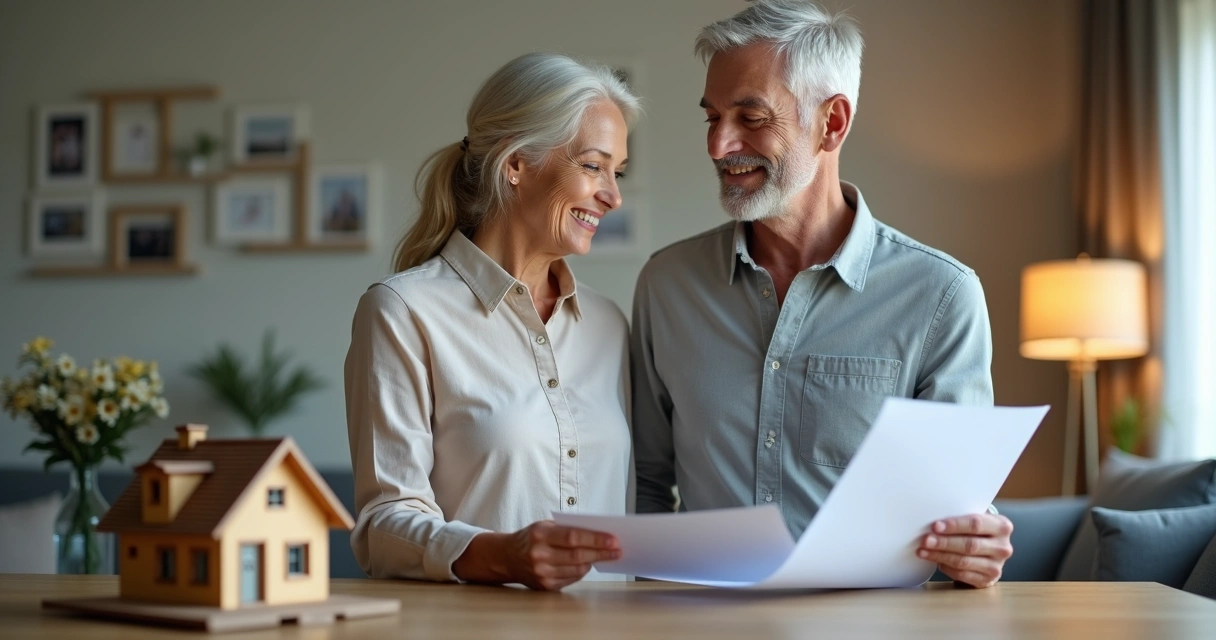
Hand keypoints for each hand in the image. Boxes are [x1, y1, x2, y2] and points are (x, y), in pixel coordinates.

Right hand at [454, 521, 619, 590]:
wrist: (506, 557)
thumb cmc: (530, 537)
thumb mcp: (544, 526)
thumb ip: (567, 529)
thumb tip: (598, 535)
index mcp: (540, 535)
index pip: (573, 537)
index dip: (595, 539)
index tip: (613, 539)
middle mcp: (539, 555)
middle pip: (578, 555)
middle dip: (601, 553)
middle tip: (617, 550)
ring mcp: (541, 572)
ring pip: (576, 569)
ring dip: (594, 562)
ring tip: (607, 556)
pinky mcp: (544, 585)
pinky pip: (571, 579)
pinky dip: (582, 571)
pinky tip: (589, 564)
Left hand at [917, 513, 1012, 587]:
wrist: (989, 554)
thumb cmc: (977, 532)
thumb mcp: (976, 520)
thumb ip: (962, 517)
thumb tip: (935, 522)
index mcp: (1002, 526)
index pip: (976, 523)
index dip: (954, 525)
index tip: (935, 526)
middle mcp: (1003, 547)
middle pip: (969, 544)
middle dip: (944, 542)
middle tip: (926, 540)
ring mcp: (997, 566)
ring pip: (964, 561)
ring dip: (940, 556)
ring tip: (924, 551)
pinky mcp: (988, 580)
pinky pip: (963, 574)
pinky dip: (947, 568)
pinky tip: (936, 562)